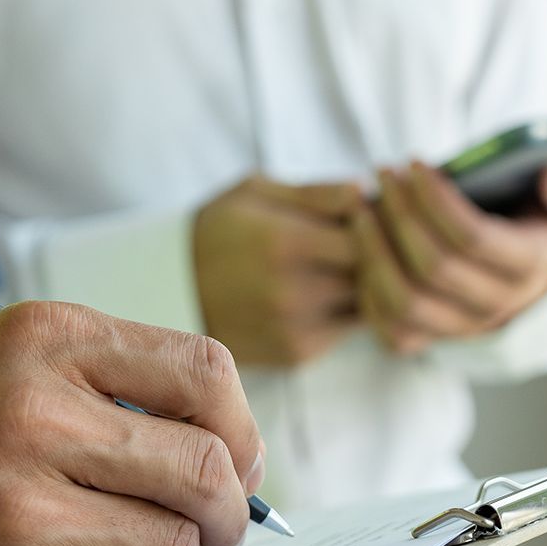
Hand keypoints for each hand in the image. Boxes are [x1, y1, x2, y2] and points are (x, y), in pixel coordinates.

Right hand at [0, 302, 264, 545]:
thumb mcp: (19, 370)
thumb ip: (125, 388)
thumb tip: (241, 457)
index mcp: (46, 339)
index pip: (205, 371)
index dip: (242, 426)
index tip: (239, 461)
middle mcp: (34, 413)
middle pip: (207, 465)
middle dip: (229, 510)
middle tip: (216, 529)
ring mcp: (24, 507)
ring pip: (176, 543)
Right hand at [193, 176, 365, 367]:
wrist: (170, 288)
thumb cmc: (219, 228)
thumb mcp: (256, 192)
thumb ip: (316, 193)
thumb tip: (366, 192)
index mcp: (284, 242)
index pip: (366, 237)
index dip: (375, 224)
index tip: (366, 215)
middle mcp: (292, 292)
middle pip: (371, 275)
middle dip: (375, 256)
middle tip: (368, 240)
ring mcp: (295, 329)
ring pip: (366, 306)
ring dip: (365, 285)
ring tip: (343, 263)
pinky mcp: (296, 354)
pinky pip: (345, 330)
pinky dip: (346, 310)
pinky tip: (325, 290)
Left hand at [355, 161, 546, 354]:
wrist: (535, 273)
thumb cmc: (546, 221)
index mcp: (532, 266)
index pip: (473, 238)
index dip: (436, 199)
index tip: (413, 163)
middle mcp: (498, 305)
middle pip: (433, 267)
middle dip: (400, 214)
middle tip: (382, 173)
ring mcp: (463, 328)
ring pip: (406, 301)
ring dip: (375, 251)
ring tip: (361, 206)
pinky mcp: (433, 339)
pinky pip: (390, 328)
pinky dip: (368, 289)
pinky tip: (363, 245)